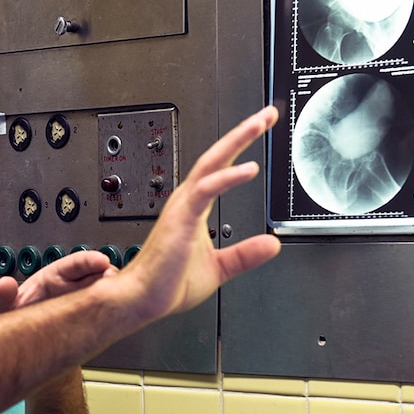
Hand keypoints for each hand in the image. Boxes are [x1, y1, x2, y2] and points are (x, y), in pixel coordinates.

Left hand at [0, 249, 112, 315]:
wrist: (24, 347)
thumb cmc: (16, 322)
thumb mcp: (4, 308)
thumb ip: (2, 296)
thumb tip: (6, 284)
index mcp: (54, 277)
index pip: (76, 264)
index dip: (90, 261)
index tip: (101, 262)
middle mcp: (73, 287)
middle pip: (99, 275)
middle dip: (109, 277)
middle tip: (115, 283)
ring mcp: (84, 303)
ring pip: (106, 293)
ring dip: (113, 295)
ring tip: (117, 301)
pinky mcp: (91, 321)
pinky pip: (106, 313)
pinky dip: (112, 313)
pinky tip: (115, 317)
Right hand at [110, 106, 281, 325]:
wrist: (141, 299)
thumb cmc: (166, 285)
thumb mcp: (219, 268)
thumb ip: (245, 254)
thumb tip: (271, 244)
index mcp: (193, 209)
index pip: (219, 169)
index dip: (240, 148)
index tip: (259, 130)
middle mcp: (187, 201)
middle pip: (216, 156)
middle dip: (242, 132)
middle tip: (266, 114)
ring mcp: (183, 207)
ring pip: (211, 163)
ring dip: (236, 141)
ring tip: (258, 124)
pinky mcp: (182, 218)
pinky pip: (206, 190)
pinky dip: (228, 177)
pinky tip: (248, 168)